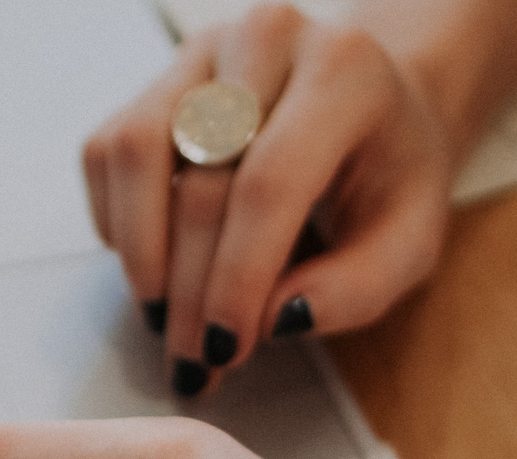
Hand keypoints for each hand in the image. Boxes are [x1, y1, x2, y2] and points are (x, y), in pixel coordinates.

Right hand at [81, 4, 453, 396]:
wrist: (373, 102)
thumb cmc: (390, 173)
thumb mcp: (409, 240)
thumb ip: (356, 288)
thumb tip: (275, 321)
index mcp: (344, 73)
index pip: (269, 182)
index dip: (237, 276)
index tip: (225, 348)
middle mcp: (267, 41)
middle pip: (200, 179)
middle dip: (190, 289)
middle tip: (193, 359)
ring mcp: (203, 52)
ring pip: (135, 152)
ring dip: (140, 253)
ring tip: (163, 316)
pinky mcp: (158, 77)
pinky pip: (107, 151)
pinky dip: (117, 220)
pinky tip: (155, 263)